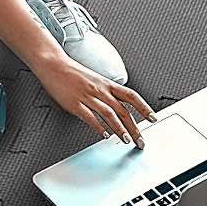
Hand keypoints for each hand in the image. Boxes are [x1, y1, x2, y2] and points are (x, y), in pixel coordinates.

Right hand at [34, 55, 156, 146]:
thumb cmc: (72, 72)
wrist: (53, 65)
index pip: (131, 96)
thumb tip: (115, 108)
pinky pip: (90, 118)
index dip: (144, 107)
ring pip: (109, 114)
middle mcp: (100, 90)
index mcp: (107, 83)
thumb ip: (105, 93)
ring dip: (120, 129)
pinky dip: (99, 128)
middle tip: (140, 140)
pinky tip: (104, 135)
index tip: (152, 118)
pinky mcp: (75, 104)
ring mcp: (88, 97)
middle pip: (123, 110)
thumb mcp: (94, 79)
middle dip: (134, 127)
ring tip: (126, 140)